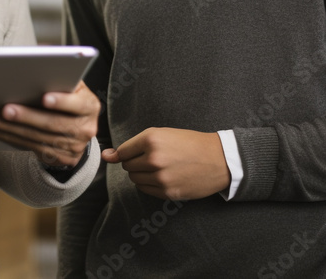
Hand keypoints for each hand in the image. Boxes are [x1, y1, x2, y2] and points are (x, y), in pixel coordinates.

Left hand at [0, 81, 99, 166]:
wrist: (77, 128)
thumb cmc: (67, 96)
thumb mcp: (70, 84)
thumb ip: (60, 71)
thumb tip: (42, 51)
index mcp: (90, 105)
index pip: (78, 104)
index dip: (62, 101)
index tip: (44, 97)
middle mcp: (86, 128)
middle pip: (53, 124)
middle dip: (27, 116)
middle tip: (5, 109)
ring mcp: (74, 146)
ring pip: (38, 139)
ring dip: (10, 129)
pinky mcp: (61, 159)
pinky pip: (32, 149)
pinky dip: (10, 138)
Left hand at [102, 127, 229, 199]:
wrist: (219, 159)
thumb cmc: (190, 143)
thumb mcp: (162, 134)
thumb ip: (132, 145)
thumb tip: (106, 156)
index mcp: (151, 138)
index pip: (123, 152)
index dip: (127, 153)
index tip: (133, 154)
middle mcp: (154, 158)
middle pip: (128, 166)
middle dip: (136, 163)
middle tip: (154, 158)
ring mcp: (160, 177)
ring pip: (135, 179)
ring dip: (143, 174)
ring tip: (160, 167)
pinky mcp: (167, 192)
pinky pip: (146, 190)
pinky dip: (150, 184)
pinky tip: (164, 177)